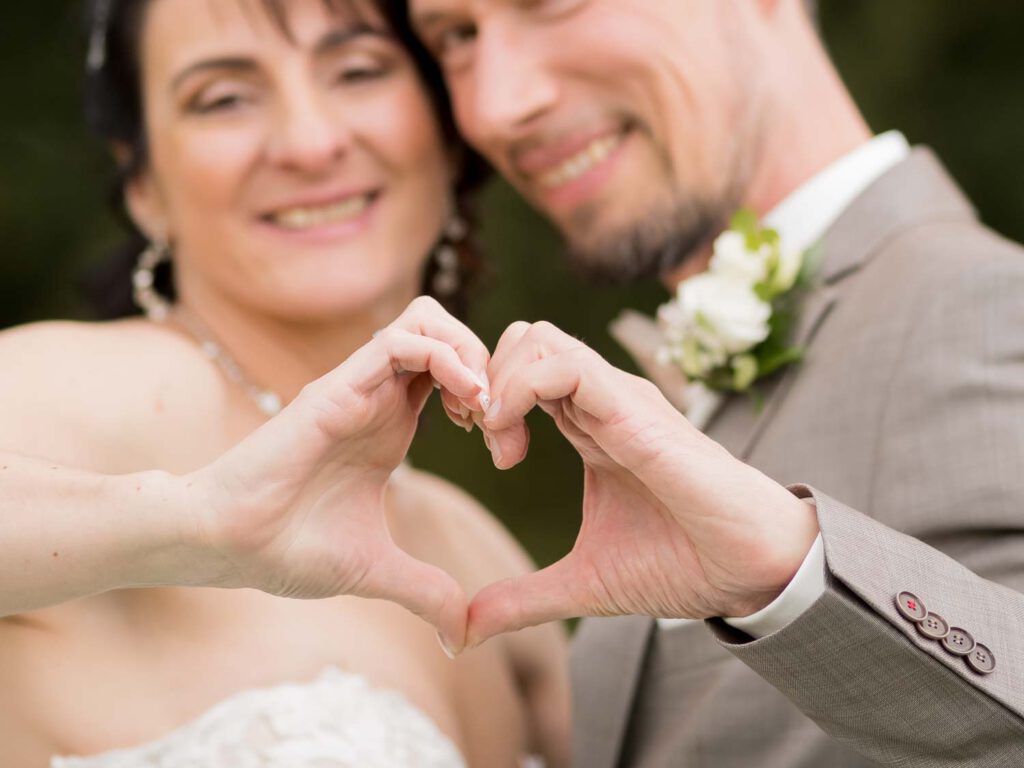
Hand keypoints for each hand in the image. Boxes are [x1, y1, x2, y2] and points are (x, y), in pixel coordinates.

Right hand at [184, 297, 489, 647]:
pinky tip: (464, 405)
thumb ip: (425, 592)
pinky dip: (444, 358)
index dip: (493, 396)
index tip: (505, 448)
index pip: (453, 372)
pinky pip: (400, 341)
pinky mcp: (337, 387)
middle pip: (447, 332)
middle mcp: (378, 396)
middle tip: (501, 424)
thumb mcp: (376, 570)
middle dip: (490, 365)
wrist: (226, 545)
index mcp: (391, 424)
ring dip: (470, 353)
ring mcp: (358, 386)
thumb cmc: (287, 548)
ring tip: (484, 409)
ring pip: (427, 321)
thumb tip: (462, 638)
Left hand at [468, 321, 818, 647]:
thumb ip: (522, 599)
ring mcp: (619, 399)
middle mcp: (602, 401)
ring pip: (538, 339)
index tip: (482, 451)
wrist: (749, 572)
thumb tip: (465, 632)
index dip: (485, 400)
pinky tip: (513, 444)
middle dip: (483, 382)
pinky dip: (520, 388)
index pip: (521, 372)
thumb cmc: (682, 565)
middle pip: (523, 340)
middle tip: (482, 441)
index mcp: (590, 426)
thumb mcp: (583, 584)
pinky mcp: (635, 410)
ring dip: (498, 383)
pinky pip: (564, 365)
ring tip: (500, 446)